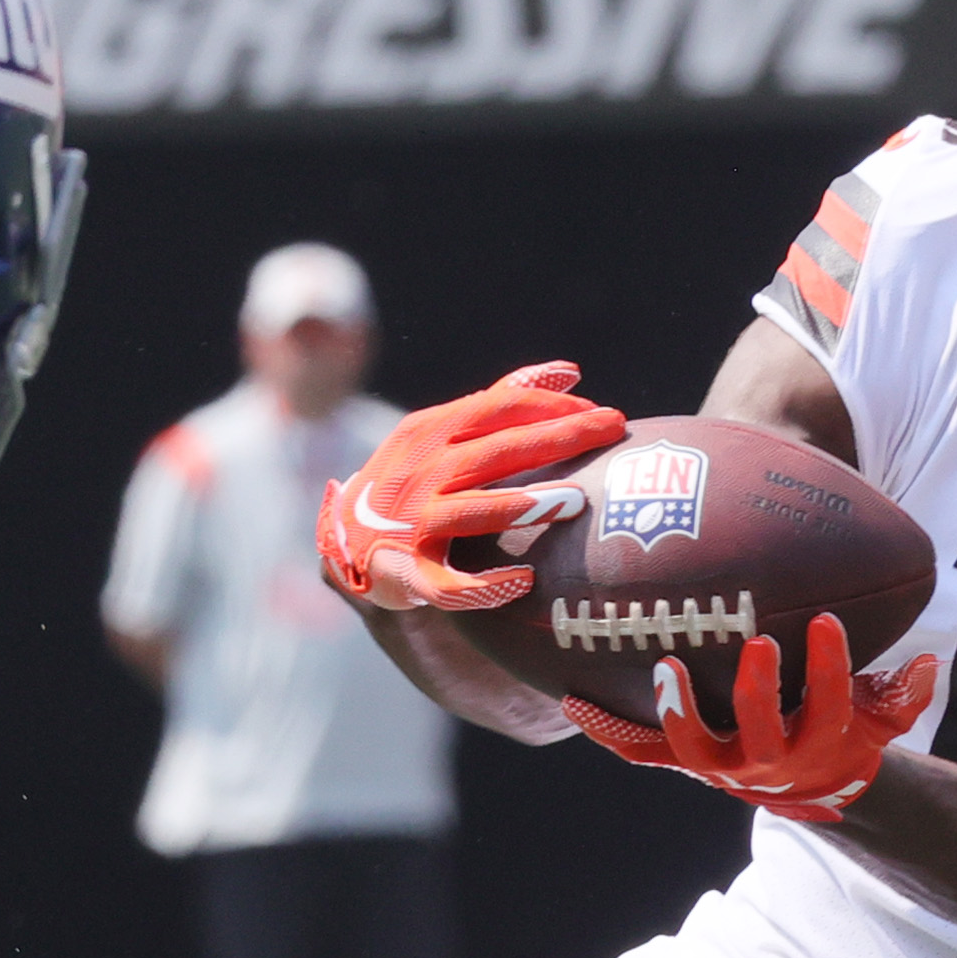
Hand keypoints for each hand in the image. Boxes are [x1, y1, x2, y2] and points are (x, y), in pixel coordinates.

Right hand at [318, 362, 626, 613]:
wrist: (343, 538)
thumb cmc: (414, 480)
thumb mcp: (443, 432)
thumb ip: (502, 400)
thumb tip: (570, 371)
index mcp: (432, 431)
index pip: (500, 407)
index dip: (554, 408)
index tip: (604, 416)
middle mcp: (421, 471)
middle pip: (497, 449)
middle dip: (559, 439)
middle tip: (613, 434)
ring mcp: (412, 522)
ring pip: (472, 511)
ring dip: (524, 506)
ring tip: (576, 502)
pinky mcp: (406, 572)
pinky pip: (447, 585)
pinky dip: (484, 586)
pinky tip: (524, 582)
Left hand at [570, 615, 936, 822]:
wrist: (808, 786)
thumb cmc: (845, 732)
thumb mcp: (881, 719)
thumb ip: (905, 695)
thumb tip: (929, 664)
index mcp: (817, 741)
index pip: (830, 705)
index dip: (831, 668)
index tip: (828, 623)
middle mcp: (765, 761)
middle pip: (763, 731)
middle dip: (761, 691)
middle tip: (761, 645)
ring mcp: (719, 764)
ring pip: (694, 748)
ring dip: (679, 711)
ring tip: (664, 670)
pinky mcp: (683, 760)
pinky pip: (641, 751)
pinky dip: (608, 731)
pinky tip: (572, 701)